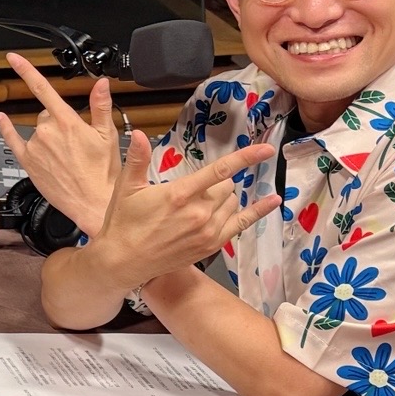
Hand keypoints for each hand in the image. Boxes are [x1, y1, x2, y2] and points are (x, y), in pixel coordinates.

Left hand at [0, 54, 122, 229]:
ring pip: (36, 129)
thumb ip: (101, 106)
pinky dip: (7, 129)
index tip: (13, 58)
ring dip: (47, 136)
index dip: (26, 70)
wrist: (93, 203)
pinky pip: (12, 140)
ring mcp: (35, 147)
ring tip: (65, 155)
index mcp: (67, 122)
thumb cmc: (103, 173)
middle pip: (45, 114)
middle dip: (57, 121)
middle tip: (74, 141)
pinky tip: (3, 120)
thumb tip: (101, 84)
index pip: (42, 88)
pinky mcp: (27, 162)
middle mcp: (47, 131)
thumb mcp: (108, 136)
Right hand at [86, 131, 278, 291]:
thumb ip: (137, 159)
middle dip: (215, 183)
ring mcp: (208, 231)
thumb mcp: (126, 188)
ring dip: (224, 198)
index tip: (265, 149)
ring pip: (233, 202)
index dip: (245, 157)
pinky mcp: (211, 245)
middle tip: (193, 190)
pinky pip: (242, 223)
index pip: (219, 171)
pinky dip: (257, 211)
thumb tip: (141, 134)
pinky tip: (272, 201)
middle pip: (227, 186)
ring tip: (200, 204)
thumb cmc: (122, 222)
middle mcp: (199, 212)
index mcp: (179, 194)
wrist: (123, 261)